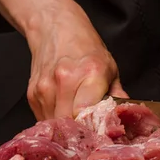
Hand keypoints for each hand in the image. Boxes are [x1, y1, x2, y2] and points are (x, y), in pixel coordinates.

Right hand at [0, 0, 127, 119]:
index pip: (86, 112)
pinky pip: (44, 119)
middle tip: (90, 130)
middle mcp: (64, 81)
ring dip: (66, 128)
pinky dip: (55, 120)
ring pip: (55, 124)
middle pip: (70, 123)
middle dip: (80, 132)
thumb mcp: (110, 67)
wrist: (55, 28)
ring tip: (76, 119)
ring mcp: (45, 88)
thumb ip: (117, 95)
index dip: (94, 127)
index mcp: (90, 73)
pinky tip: (64, 110)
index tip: (100, 130)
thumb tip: (127, 117)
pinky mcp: (32, 94)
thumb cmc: (86, 47)